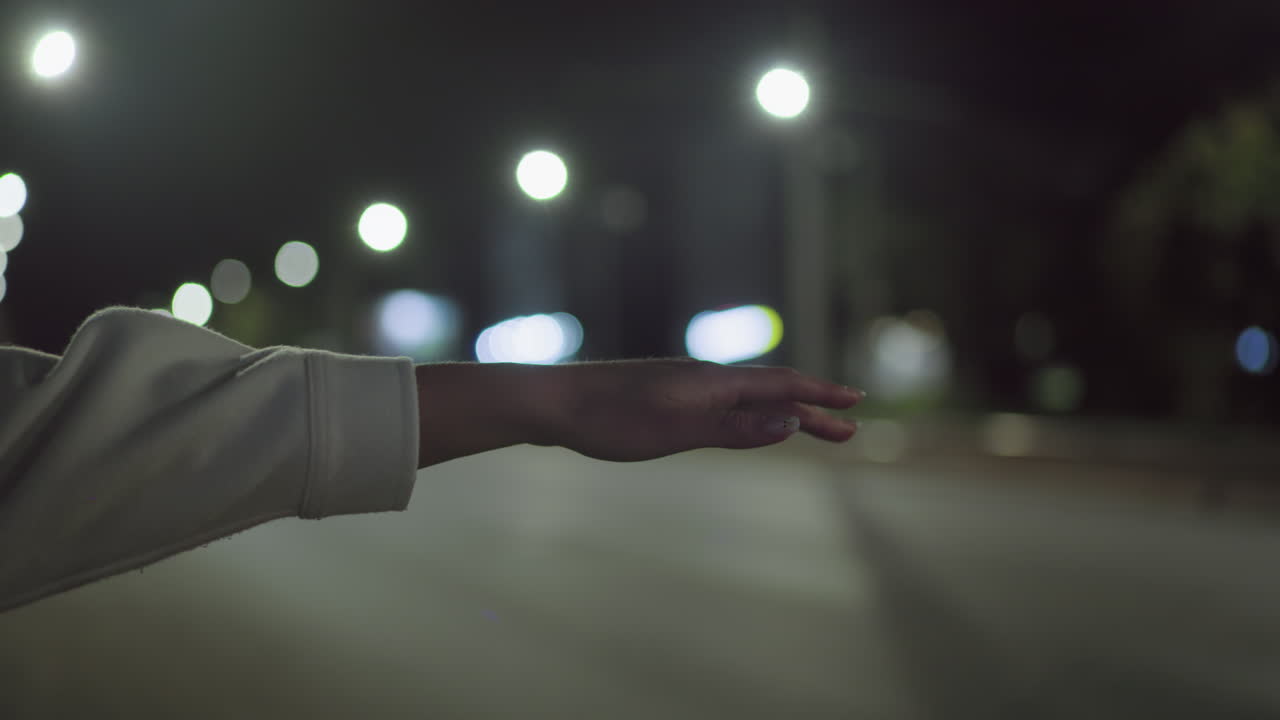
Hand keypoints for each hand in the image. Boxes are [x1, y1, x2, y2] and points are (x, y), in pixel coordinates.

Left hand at [543, 358, 863, 461]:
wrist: (553, 402)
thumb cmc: (611, 420)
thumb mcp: (677, 432)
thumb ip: (734, 429)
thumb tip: (789, 423)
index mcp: (713, 382)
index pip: (781, 386)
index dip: (820, 396)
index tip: (856, 405)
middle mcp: (704, 377)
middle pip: (770, 392)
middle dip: (811, 410)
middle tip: (848, 431)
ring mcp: (684, 385)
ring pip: (746, 397)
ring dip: (782, 414)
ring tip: (807, 429)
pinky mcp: (665, 396)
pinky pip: (724, 403)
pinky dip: (751, 414)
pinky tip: (744, 424)